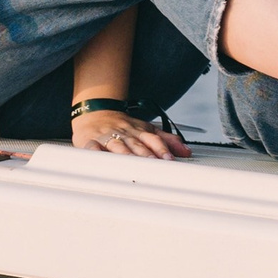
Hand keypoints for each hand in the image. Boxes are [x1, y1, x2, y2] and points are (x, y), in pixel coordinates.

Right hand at [70, 107, 191, 160]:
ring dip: (126, 156)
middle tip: (155, 166)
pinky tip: (100, 159)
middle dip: (147, 155)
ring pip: (118, 147)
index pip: (152, 139)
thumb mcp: (146, 128)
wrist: (95, 112)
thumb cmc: (123, 125)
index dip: (161, 149)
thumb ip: (166, 140)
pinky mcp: (90, 141)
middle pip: (137, 145)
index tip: (169, 159)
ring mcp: (107, 137)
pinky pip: (92, 147)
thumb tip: (186, 152)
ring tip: (134, 166)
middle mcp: (124, 134)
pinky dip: (96, 152)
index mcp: (138, 131)